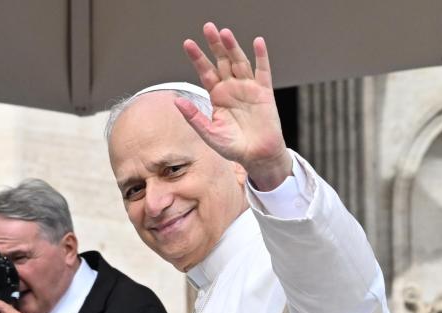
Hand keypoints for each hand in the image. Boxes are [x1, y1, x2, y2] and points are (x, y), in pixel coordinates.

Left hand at [179, 22, 291, 190]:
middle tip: (208, 27)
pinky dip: (261, 56)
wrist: (256, 156)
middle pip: (222, 61)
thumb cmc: (232, 146)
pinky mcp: (264, 93)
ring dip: (233, 47)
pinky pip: (263, 71)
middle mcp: (232, 88)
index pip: (205, 72)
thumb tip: (176, 101)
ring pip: (239, 62)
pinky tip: (258, 42)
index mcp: (217, 96)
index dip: (197, 58)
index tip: (188, 43)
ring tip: (224, 32)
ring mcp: (248, 88)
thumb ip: (194, 117)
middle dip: (215, 45)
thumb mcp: (209, 133)